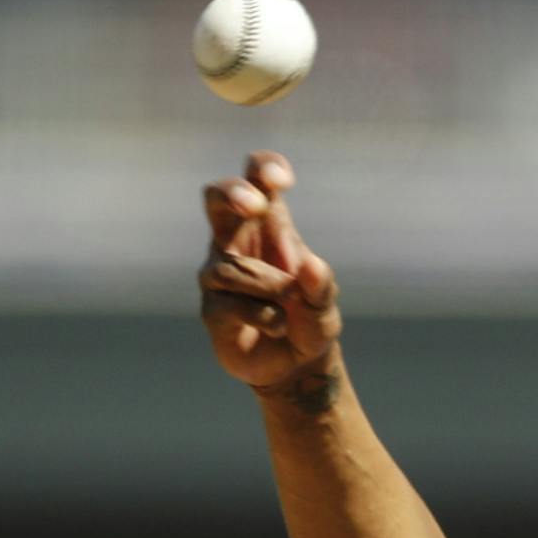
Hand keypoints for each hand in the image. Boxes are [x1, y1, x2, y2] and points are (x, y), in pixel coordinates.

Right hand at [197, 151, 341, 394]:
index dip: (263, 168)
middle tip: (254, 204)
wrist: (296, 369)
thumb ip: (321, 287)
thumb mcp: (325, 307)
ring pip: (232, 268)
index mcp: (269, 227)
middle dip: (231, 194)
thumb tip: (311, 266)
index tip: (282, 179)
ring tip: (289, 311)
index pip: (257, 180)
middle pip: (215, 199)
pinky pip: (228, 304)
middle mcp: (237, 243)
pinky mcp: (212, 310)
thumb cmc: (309, 323)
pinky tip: (276, 326)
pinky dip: (260, 315)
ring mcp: (219, 275)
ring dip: (268, 288)